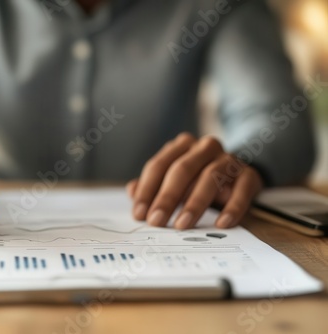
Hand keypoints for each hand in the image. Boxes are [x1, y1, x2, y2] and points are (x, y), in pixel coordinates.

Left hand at [127, 133, 262, 228]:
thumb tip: (131, 191)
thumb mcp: (174, 181)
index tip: (139, 214)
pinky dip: (232, 207)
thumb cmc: (197, 179)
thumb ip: (152, 186)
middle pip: (181, 170)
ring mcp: (228, 159)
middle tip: (156, 221)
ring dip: (194, 204)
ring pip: (209, 177)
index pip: (158, 166)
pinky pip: (241, 190)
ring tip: (181, 225)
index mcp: (181, 146)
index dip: (146, 190)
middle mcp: (204, 148)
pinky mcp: (249, 175)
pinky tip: (221, 223)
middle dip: (166, 197)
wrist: (238, 174)